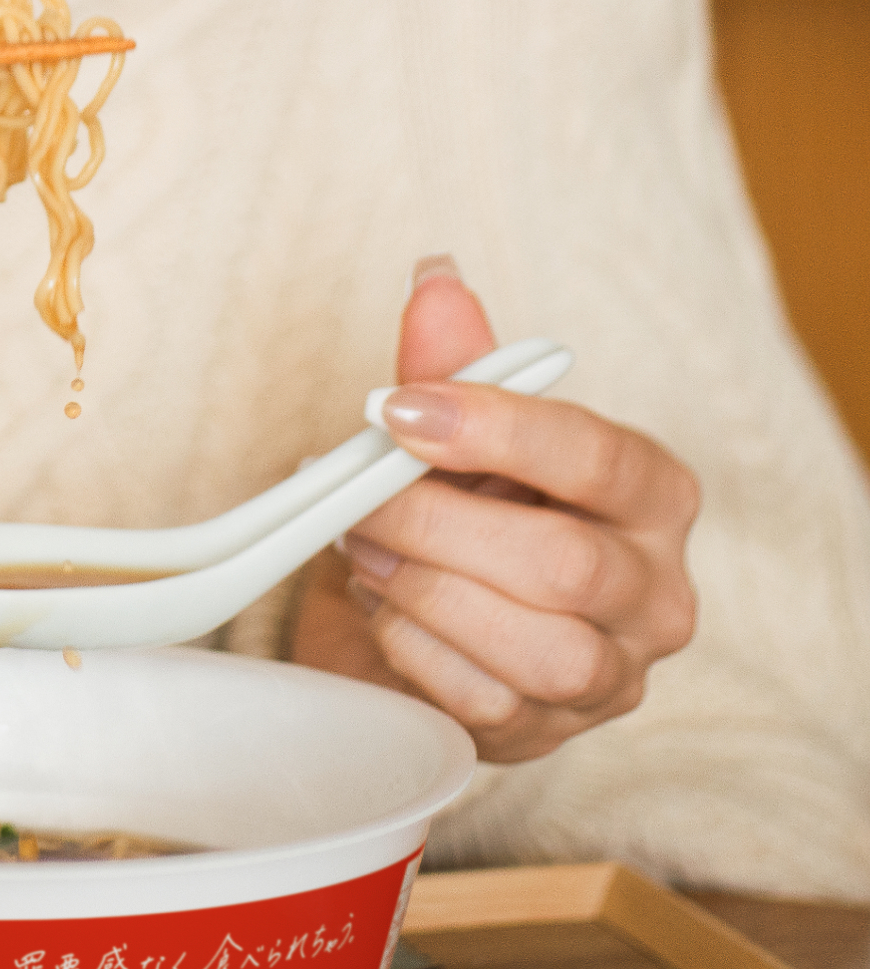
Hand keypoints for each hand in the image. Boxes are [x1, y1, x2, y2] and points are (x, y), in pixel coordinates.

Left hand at [290, 257, 698, 761]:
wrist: (434, 605)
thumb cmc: (469, 499)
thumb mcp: (462, 426)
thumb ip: (456, 358)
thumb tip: (435, 277)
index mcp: (655, 493)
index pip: (596, 457)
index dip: (494, 428)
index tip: (394, 407)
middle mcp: (658, 592)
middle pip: (566, 565)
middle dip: (439, 524)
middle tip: (355, 494)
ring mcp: (613, 678)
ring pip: (540, 650)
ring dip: (425, 592)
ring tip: (360, 546)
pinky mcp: (552, 738)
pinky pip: (488, 706)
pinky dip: (414, 650)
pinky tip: (379, 602)